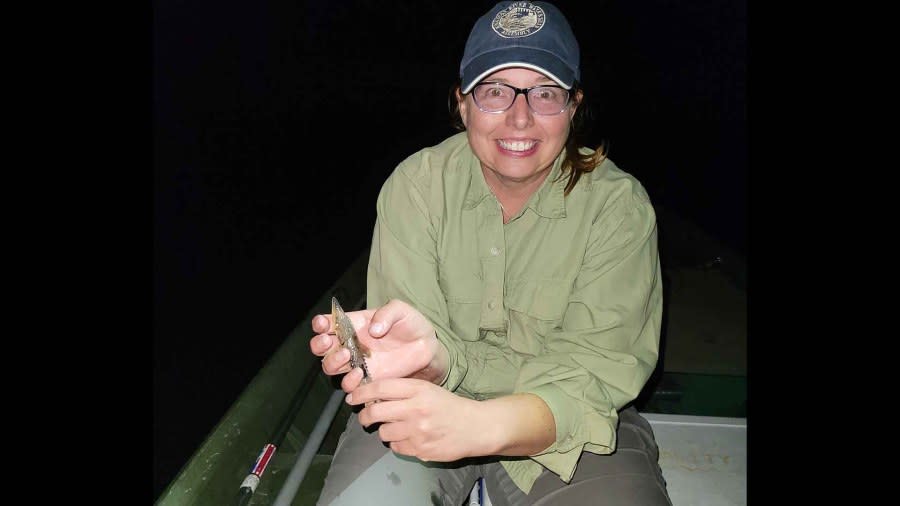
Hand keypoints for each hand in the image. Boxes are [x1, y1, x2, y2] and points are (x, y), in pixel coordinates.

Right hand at [309, 299, 447, 391]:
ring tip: (347, 355)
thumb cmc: (411, 324)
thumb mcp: (400, 310)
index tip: (323, 324)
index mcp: (352, 324)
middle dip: (319, 344)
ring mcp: (356, 362)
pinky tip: (360, 372)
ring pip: (330, 367)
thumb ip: (386, 313)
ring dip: (332, 362)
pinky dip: (349, 381)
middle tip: (329, 341)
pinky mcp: (367, 379)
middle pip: (321, 347)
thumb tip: (373, 329)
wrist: (427, 347)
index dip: (320, 323)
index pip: (327, 323)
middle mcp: (349, 343)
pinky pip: (349, 386)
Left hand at [348, 378, 489, 461]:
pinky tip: (409, 438)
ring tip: (397, 427)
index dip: (362, 392)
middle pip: (375, 412)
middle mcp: (416, 409)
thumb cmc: (450, 406)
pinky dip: (398, 443)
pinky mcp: (420, 450)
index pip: (381, 388)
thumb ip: (403, 390)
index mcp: (419, 390)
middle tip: (364, 417)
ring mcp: (418, 431)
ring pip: (383, 432)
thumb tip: (373, 394)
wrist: (475, 427)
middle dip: (364, 416)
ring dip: (384, 430)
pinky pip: (396, 447)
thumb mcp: (429, 389)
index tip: (353, 397)